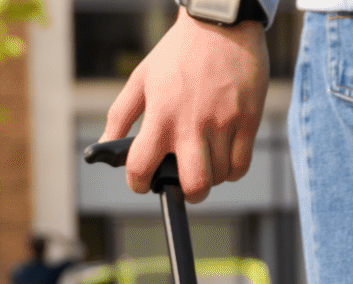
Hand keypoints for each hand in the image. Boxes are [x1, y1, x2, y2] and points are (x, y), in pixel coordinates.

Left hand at [103, 9, 268, 204]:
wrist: (220, 21)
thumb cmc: (179, 51)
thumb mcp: (142, 77)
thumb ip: (120, 114)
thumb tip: (104, 145)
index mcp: (161, 114)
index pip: (142, 166)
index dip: (138, 183)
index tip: (143, 182)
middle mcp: (192, 122)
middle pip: (193, 185)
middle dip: (187, 193)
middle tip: (185, 182)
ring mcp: (223, 122)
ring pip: (218, 177)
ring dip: (210, 177)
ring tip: (206, 160)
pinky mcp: (248, 119)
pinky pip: (241, 166)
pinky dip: (232, 170)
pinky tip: (225, 157)